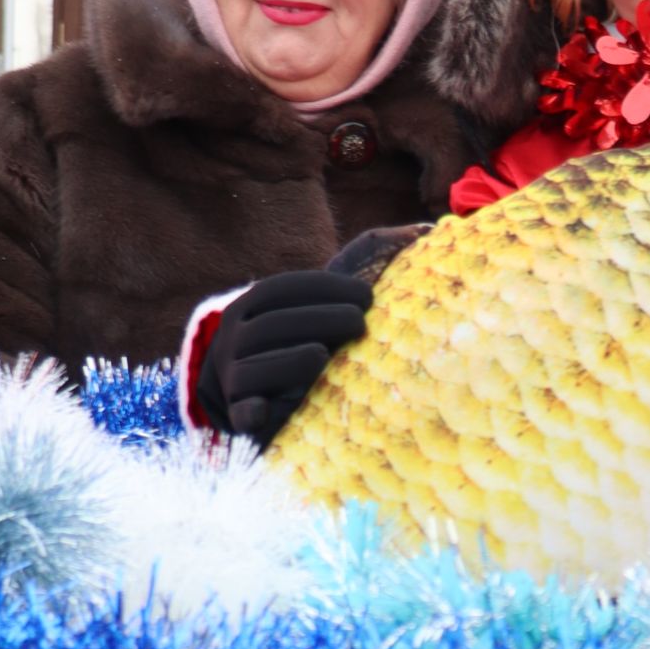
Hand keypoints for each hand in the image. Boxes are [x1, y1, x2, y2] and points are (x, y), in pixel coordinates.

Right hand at [195, 270, 371, 445]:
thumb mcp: (303, 312)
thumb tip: (417, 234)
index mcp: (248, 307)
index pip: (281, 289)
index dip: (324, 288)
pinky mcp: (238, 413)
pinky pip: (241, 412)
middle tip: (360, 322)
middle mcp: (232, 339)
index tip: (366, 295)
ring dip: (290, 361)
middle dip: (319, 320)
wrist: (244, 391)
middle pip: (272, 325)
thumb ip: (339, 287)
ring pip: (255, 368)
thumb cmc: (292, 345)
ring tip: (323, 356)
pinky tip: (265, 412)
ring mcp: (233, 377)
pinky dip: (251, 412)